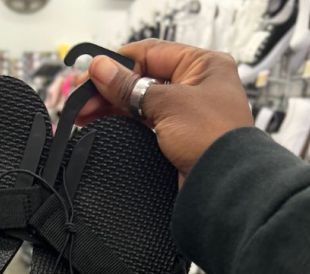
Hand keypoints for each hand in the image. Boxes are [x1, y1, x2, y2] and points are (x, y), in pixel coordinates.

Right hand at [76, 39, 252, 174]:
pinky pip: (144, 122)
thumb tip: (101, 68)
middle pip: (143, 78)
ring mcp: (187, 112)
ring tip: (86, 113)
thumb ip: (129, 86)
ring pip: (141, 101)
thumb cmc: (214, 139)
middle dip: (111, 88)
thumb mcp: (167, 104)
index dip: (118, 62)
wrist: (225, 185)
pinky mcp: (178, 136)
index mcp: (203, 65)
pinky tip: (103, 124)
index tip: (92, 73)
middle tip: (84, 98)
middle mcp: (197, 85)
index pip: (151, 53)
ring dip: (113, 106)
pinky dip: (124, 122)